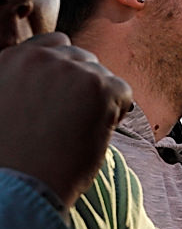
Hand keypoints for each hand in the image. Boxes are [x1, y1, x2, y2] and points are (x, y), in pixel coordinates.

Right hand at [0, 33, 131, 208]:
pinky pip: (123, 92)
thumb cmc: (11, 156)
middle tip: (76, 119)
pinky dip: (117, 113)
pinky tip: (95, 133)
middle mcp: (39, 57)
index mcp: (11, 59)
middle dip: (85, 85)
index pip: (55, 44)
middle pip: (83, 58)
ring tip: (80, 131)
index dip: (67, 71)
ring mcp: (70, 69)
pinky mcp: (98, 87)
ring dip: (100, 100)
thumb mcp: (6, 104)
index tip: (66, 97)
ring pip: (103, 76)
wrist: (19, 184)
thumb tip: (54, 86)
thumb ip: (24, 83)